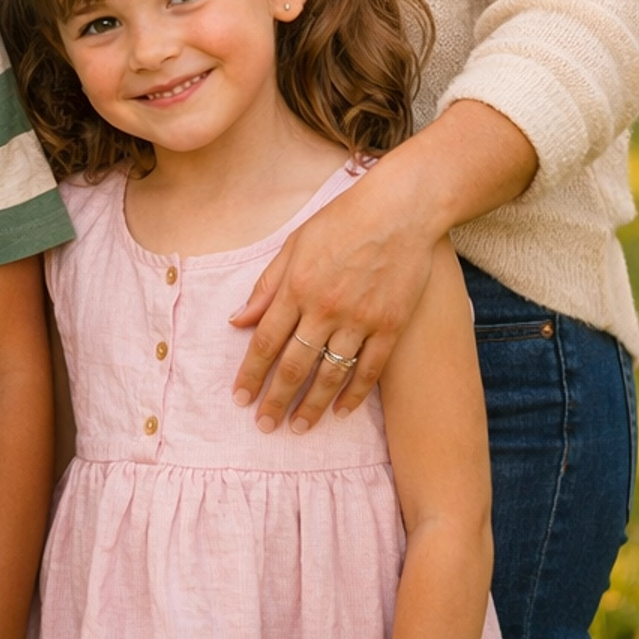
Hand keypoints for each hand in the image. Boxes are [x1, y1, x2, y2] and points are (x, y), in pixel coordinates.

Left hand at [229, 153, 438, 430]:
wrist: (400, 210)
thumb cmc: (342, 220)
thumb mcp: (295, 243)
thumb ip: (267, 285)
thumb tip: (238, 320)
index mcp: (297, 285)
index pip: (266, 340)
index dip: (251, 373)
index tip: (240, 398)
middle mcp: (325, 307)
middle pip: (295, 365)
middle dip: (276, 399)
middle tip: (264, 426)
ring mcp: (360, 318)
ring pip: (331, 375)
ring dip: (312, 406)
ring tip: (298, 428)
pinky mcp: (390, 325)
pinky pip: (369, 370)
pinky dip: (354, 395)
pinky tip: (341, 412)